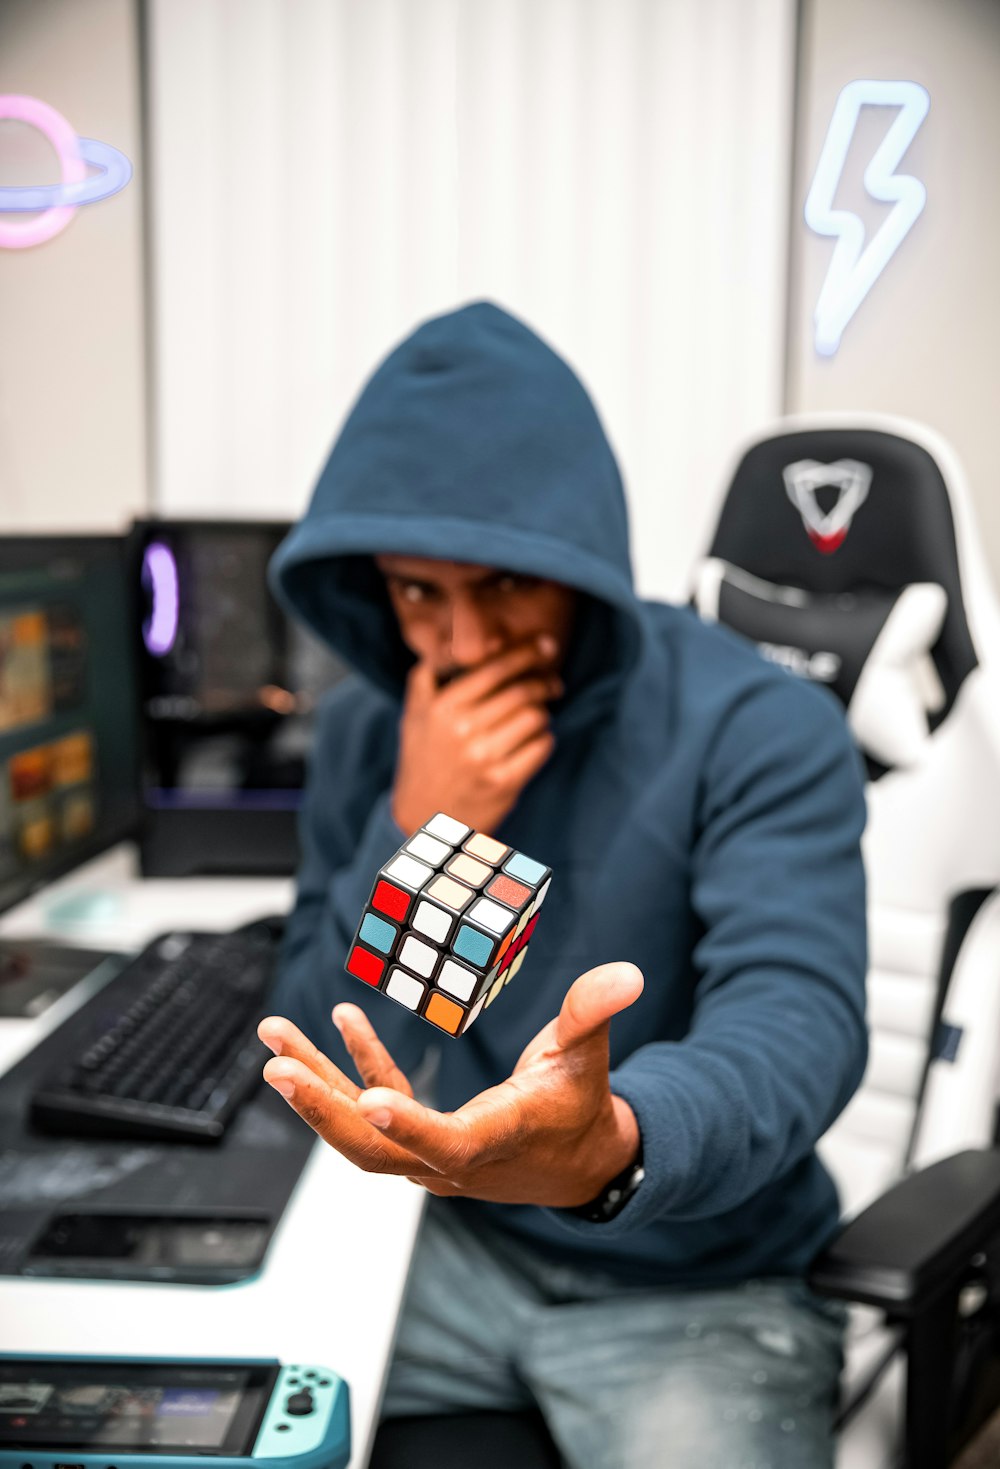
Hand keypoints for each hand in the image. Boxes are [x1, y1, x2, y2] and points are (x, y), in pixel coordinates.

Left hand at [257, 961, 643, 1207]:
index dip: (407, 1124)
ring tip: (274, 1038)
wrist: (580, 1164)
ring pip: (358, 1130)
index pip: (448, 1142)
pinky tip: (341, 1020)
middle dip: (321, 1108)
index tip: (363, 1098)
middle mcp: (451, 1160)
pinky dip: (355, 1065)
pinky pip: (375, 1105)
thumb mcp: (590, 1056)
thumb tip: (626, 973)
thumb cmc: (583, 1106)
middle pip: (373, 1149)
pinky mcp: (420, 1139)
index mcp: (497, 1140)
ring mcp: (428, 1155)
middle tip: (278, 1068)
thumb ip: (594, 1012)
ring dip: (314, 1084)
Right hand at [392, 636, 562, 835]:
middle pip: (522, 691)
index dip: (526, 652)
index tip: (545, 645)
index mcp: (441, 706)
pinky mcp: (503, 782)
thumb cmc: (425, 757)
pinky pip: (542, 745)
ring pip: (536, 716)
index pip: (495, 668)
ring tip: (536, 716)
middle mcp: (461, 730)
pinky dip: (544, 738)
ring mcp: (483, 757)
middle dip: (544, 681)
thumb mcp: (414, 712)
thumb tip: (463, 641)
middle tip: (553, 682)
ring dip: (543, 712)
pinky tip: (533, 741)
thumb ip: (431, 673)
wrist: (426, 818)